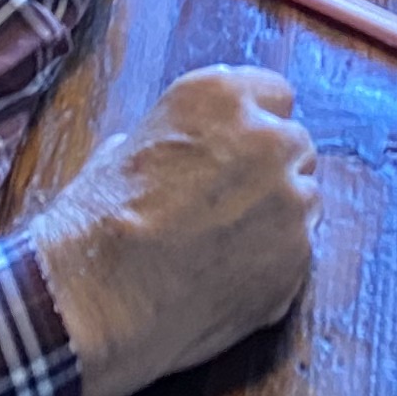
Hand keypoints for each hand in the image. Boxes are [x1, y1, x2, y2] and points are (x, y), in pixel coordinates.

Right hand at [26, 66, 321, 395]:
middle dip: (269, 171)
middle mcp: (267, 138)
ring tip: (223, 250)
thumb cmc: (93, 226)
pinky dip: (273, 265)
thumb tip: (175, 151)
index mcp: (220, 98)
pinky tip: (228, 282)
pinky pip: (299, 251)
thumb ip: (170, 141)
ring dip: (276, 218)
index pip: (273, 94)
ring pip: (303, 199)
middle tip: (228, 206)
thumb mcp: (120, 153)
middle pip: (294, 145)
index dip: (253, 126)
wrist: (93, 301)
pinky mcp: (299, 256)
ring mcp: (291, 198)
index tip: (237, 150)